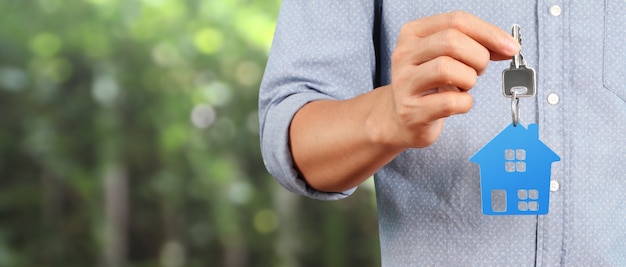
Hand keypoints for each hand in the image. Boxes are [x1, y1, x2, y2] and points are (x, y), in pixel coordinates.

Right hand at [371, 11, 519, 148]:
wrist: (400, 117)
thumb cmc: (429, 84)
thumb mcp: (445, 55)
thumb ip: (474, 44)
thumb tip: (507, 46)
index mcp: (413, 33)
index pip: (456, 20)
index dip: (489, 33)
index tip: (510, 47)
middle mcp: (404, 55)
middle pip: (451, 41)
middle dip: (478, 56)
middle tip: (479, 70)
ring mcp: (404, 83)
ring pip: (447, 69)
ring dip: (468, 79)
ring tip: (463, 86)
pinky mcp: (411, 110)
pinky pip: (450, 102)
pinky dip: (465, 103)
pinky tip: (458, 103)